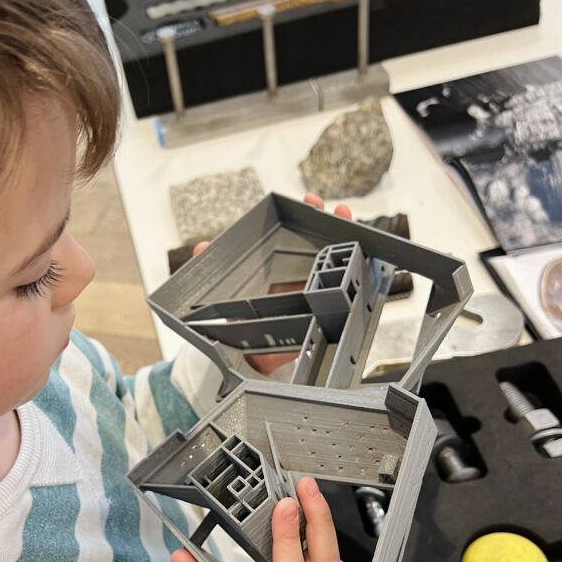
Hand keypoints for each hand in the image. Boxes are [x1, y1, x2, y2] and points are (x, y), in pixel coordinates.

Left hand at [192, 193, 351, 375]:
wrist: (254, 362)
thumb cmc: (243, 327)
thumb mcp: (227, 297)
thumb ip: (213, 272)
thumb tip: (201, 249)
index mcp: (280, 269)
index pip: (295, 236)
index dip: (304, 216)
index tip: (308, 200)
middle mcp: (302, 277)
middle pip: (322, 243)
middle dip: (330, 221)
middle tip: (332, 207)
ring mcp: (317, 292)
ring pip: (338, 261)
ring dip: (347, 239)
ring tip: (347, 220)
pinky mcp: (327, 311)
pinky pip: (346, 292)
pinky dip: (356, 274)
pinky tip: (361, 260)